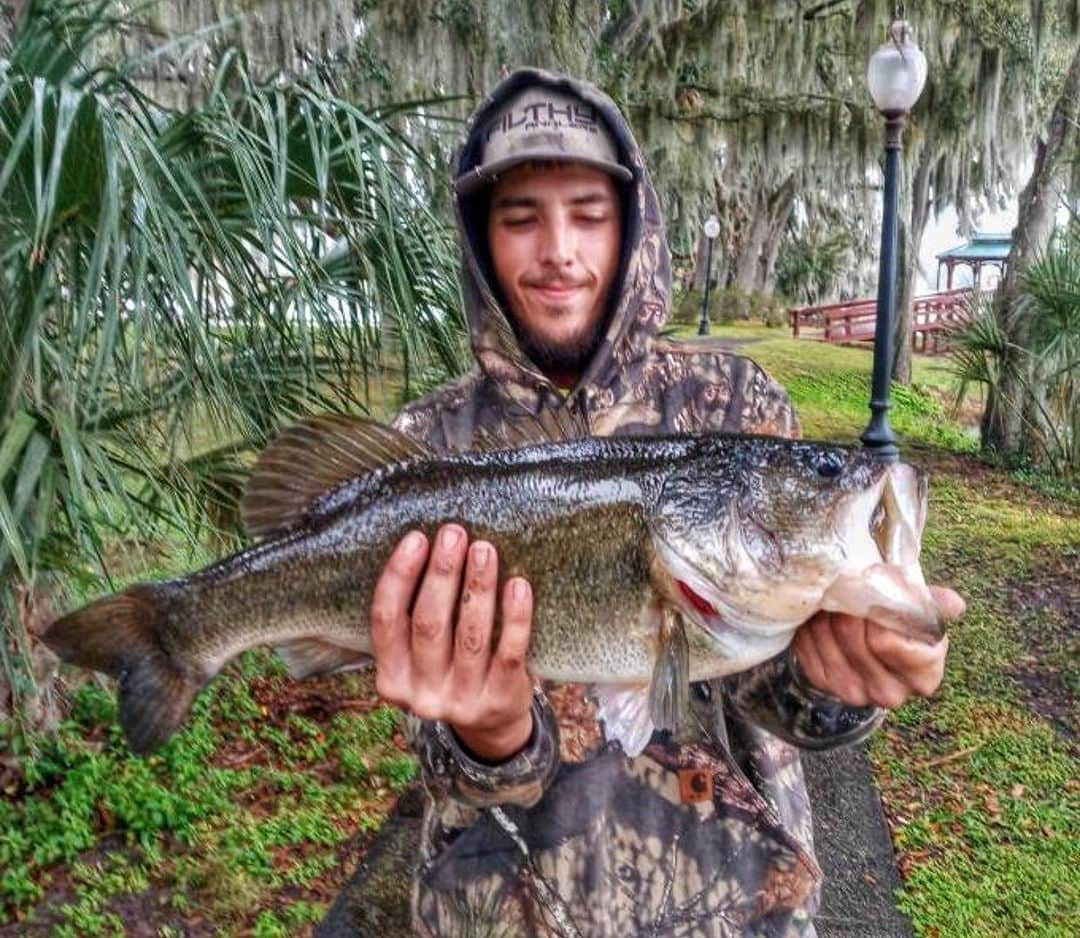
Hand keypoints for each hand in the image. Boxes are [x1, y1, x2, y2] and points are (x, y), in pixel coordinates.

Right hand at [371, 524, 535, 761]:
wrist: (492, 727)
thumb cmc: (452, 671)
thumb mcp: (420, 657)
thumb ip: (415, 618)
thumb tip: (429, 547)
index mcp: (391, 678)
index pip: (386, 620)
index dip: (399, 576)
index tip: (416, 538)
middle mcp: (421, 695)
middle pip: (429, 623)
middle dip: (442, 573)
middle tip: (454, 533)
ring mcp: (461, 701)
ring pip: (470, 635)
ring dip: (477, 587)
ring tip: (484, 549)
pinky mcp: (500, 700)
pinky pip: (509, 652)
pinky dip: (515, 616)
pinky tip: (519, 585)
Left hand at [792, 586, 963, 709]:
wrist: (870, 635)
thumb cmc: (901, 620)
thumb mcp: (919, 608)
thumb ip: (933, 604)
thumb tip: (955, 604)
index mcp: (923, 677)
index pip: (885, 641)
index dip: (876, 611)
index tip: (875, 592)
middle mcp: (890, 694)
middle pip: (852, 636)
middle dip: (848, 606)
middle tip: (848, 586)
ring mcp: (853, 693)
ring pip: (826, 636)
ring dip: (826, 612)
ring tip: (836, 599)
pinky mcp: (823, 684)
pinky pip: (806, 646)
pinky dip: (810, 625)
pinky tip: (821, 617)